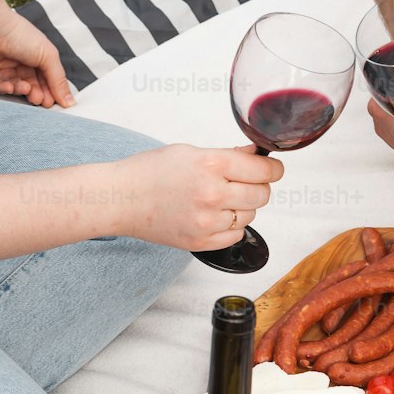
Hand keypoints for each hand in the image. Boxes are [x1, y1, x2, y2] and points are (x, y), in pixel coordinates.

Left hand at [0, 10, 75, 107]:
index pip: (44, 79)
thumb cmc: (20, 35)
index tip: (53, 102)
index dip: (49, 91)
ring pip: (13, 89)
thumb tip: (70, 102)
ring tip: (25, 88)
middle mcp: (17, 63)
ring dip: (20, 91)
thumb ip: (59, 80)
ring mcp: (0, 69)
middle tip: (39, 100)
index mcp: (33, 57)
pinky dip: (3, 89)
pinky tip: (9, 86)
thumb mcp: (48, 56)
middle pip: (29, 87)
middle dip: (35, 94)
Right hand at [114, 143, 283, 249]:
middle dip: (259, 186)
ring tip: (221, 198)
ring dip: (243, 207)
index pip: (263, 170)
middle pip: (262, 194)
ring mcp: (207, 221)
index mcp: (211, 164)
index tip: (272, 169)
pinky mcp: (201, 241)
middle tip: (246, 182)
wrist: (120, 199)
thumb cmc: (149, 172)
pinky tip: (215, 215)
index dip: (272, 169)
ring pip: (250, 215)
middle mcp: (212, 193)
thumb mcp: (191, 152)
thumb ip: (228, 155)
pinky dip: (232, 226)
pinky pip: (235, 235)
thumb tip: (257, 156)